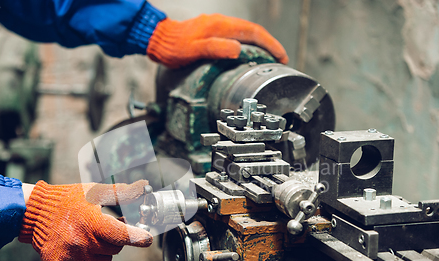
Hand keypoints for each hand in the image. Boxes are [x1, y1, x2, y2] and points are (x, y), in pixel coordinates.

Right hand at [19, 180, 151, 260]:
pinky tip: (77, 245)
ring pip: (103, 260)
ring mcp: (72, 259)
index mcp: (91, 224)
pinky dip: (87, 259)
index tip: (147, 239)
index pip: (122, 236)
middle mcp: (82, 244)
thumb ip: (122, 192)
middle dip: (114, 238)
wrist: (34, 215)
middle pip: (115, 249)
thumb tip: (144, 186)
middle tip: (106, 227)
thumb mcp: (94, 192)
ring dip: (101, 249)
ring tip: (89, 234)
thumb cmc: (66, 200)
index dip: (137, 237)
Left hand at [147, 13, 287, 68]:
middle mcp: (221, 23)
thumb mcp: (194, 50)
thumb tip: (238, 50)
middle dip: (270, 44)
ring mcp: (217, 26)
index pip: (254, 33)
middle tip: (280, 59)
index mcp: (220, 26)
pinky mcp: (212, 31)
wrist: (158, 39)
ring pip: (246, 32)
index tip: (281, 56)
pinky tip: (248, 53)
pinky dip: (248, 44)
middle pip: (253, 31)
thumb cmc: (174, 47)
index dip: (270, 45)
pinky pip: (236, 35)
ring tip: (268, 57)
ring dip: (260, 44)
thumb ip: (216, 48)